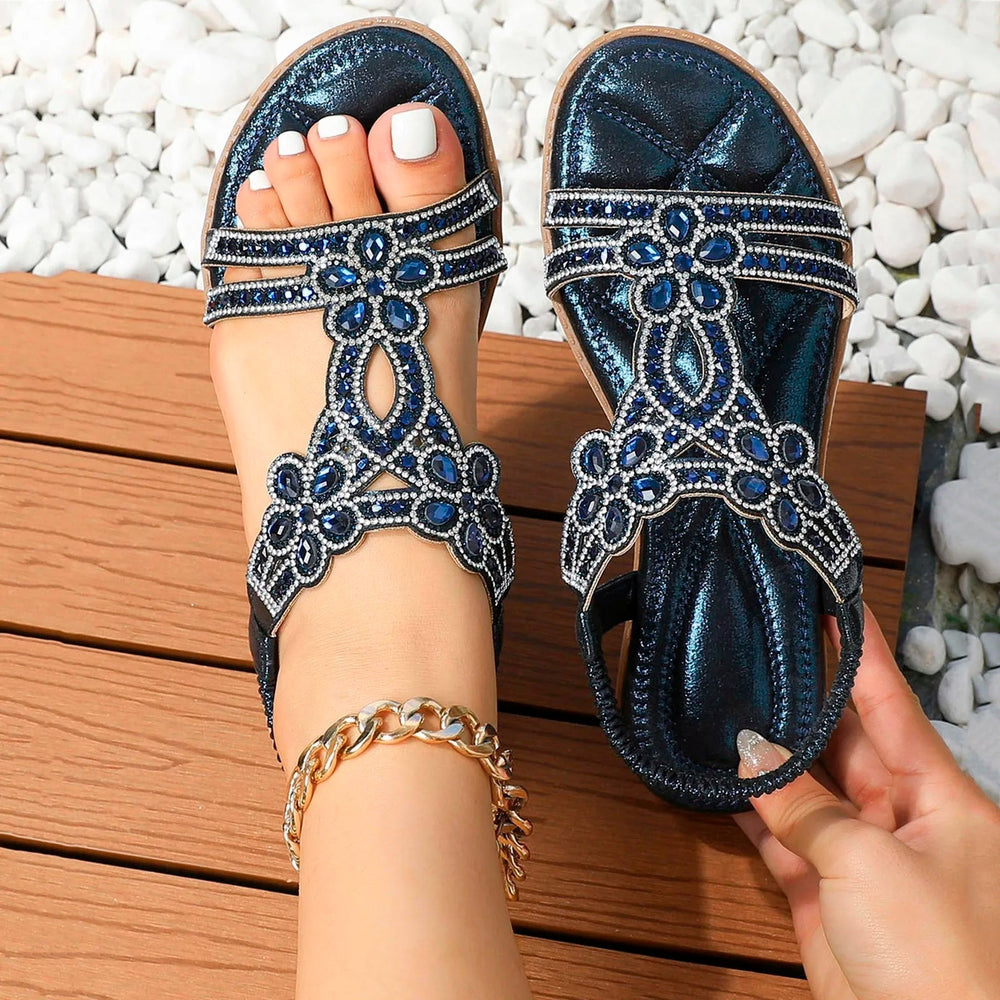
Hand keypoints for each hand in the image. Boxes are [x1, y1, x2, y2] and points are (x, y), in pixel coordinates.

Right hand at [735, 605, 999, 999]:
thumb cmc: (943, 962)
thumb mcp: (873, 863)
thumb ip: (808, 807)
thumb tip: (756, 760)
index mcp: (942, 799)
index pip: (894, 705)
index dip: (863, 655)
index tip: (836, 604)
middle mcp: (903, 820)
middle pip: (846, 741)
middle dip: (805, 700)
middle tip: (762, 648)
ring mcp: (862, 859)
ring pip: (807, 790)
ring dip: (770, 757)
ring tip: (729, 704)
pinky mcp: (825, 898)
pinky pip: (783, 839)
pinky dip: (752, 813)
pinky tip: (723, 780)